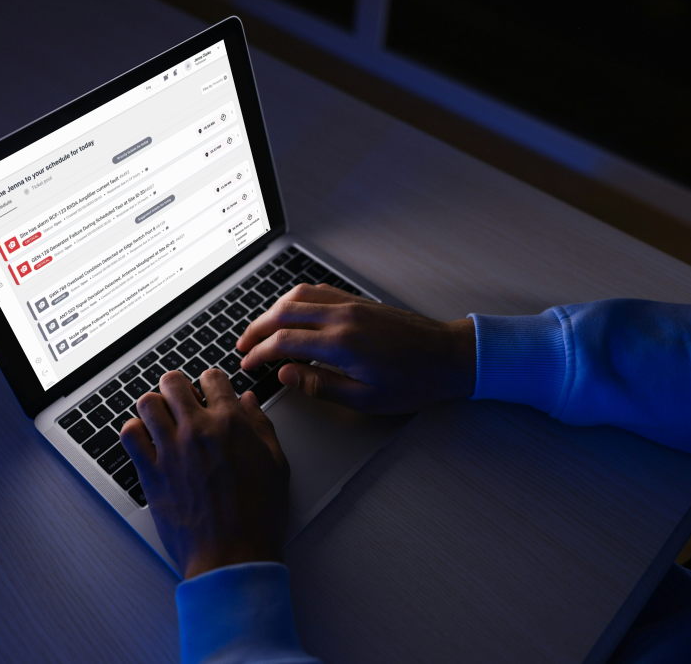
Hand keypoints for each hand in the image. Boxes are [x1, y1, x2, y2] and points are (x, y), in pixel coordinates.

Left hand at [119, 369, 290, 578]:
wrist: (232, 555)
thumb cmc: (258, 517)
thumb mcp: (276, 465)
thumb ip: (261, 427)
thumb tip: (249, 403)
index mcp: (231, 424)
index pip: (212, 378)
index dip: (211, 382)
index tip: (209, 390)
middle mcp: (197, 430)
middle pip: (173, 382)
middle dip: (178, 387)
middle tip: (182, 399)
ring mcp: (170, 450)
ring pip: (147, 402)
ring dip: (155, 405)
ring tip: (163, 417)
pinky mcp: (150, 472)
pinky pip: (129, 435)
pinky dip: (135, 431)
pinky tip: (146, 439)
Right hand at [237, 284, 475, 413]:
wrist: (448, 357)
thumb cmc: (414, 382)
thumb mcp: (365, 399)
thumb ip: (319, 385)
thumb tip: (286, 374)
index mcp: (341, 343)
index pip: (283, 341)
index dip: (259, 353)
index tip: (248, 364)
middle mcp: (342, 317)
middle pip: (283, 312)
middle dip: (257, 328)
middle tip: (243, 345)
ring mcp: (351, 305)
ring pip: (298, 296)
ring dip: (273, 310)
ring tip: (261, 328)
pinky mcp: (359, 301)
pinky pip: (318, 291)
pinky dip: (296, 299)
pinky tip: (291, 311)